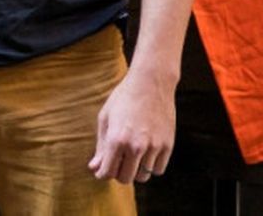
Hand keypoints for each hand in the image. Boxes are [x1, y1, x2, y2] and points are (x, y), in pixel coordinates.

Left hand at [88, 69, 175, 183]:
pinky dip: (151, 166)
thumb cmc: (123, 98)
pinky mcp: (168, 146)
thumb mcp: (105, 118)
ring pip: (143, 176)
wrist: (151, 83)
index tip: (101, 171)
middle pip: (125, 178)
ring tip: (131, 156)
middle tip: (116, 163)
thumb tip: (95, 168)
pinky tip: (145, 154)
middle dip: (118, 174)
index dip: (102, 174)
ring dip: (135, 171)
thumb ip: (100, 146)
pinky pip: (158, 170)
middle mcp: (136, 146)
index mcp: (116, 139)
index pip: (108, 172)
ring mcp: (154, 147)